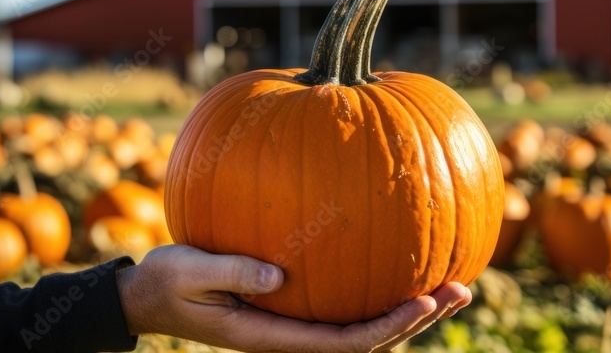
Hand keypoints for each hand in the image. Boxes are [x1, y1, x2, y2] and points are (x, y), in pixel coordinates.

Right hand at [116, 244, 471, 352]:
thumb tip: (280, 277)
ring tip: (452, 283)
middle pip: (369, 341)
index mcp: (271, 336)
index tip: (425, 301)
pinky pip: (346, 306)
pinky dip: (380, 294)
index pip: (343, 342)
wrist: (149, 297)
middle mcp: (292, 338)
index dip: (388, 326)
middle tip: (461, 288)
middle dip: (417, 321)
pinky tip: (402, 267)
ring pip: (364, 328)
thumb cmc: (168, 282)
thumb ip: (232, 272)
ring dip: (409, 312)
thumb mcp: (190, 273)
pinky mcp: (294, 310)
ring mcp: (295, 327)